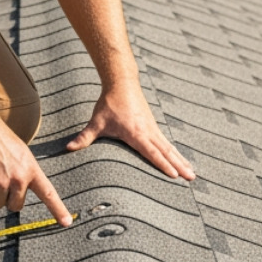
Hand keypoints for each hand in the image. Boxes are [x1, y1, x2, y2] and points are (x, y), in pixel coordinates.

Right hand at [0, 117, 70, 225]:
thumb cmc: (0, 140)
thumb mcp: (21, 154)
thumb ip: (25, 174)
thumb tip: (18, 196)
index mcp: (31, 170)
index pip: (48, 193)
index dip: (58, 210)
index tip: (67, 223)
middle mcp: (19, 178)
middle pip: (15, 206)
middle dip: (7, 197)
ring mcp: (1, 183)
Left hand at [66, 87, 194, 179]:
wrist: (122, 82)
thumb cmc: (109, 103)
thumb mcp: (96, 122)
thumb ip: (84, 137)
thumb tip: (68, 148)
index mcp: (135, 133)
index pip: (151, 152)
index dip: (162, 164)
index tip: (174, 175)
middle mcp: (148, 131)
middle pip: (166, 152)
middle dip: (179, 166)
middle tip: (191, 178)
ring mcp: (152, 128)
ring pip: (169, 147)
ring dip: (181, 160)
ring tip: (192, 173)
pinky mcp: (152, 126)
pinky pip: (166, 142)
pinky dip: (175, 152)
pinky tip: (181, 159)